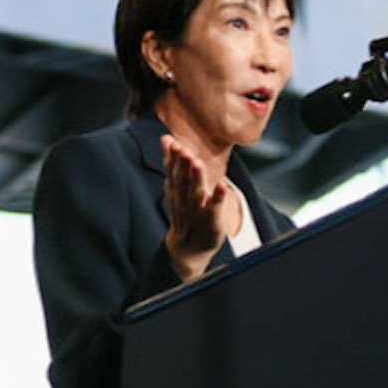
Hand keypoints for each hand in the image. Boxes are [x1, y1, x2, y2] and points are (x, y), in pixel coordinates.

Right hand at [159, 133, 242, 282]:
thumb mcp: (175, 187)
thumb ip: (172, 163)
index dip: (173, 159)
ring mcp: (197, 213)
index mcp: (176, 192)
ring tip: (198, 164)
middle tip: (184, 150)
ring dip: (197, 180)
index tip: (174, 143)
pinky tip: (222, 186)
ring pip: (195, 195)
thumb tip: (165, 138)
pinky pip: (214, 210)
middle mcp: (184, 202)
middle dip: (183, 166)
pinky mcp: (212, 223)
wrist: (188, 249)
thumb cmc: (184, 212)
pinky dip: (217, 199)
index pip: (172, 173)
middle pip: (182, 183)